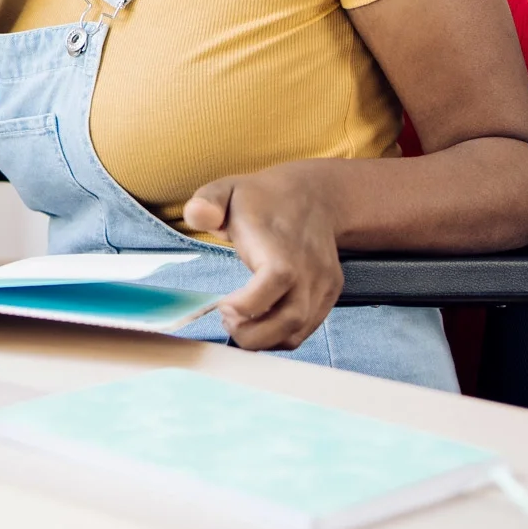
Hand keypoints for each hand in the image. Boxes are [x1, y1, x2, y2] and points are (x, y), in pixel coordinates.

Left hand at [183, 165, 344, 351]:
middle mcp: (309, 270)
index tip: (222, 304)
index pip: (275, 282)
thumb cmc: (264, 198)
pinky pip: (306, 329)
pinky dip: (280, 336)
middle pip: (289, 319)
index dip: (246, 304)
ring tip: (240, 323)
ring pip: (297, 331)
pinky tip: (260, 323)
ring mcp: (322, 285)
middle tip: (227, 320)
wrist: (316, 196)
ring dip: (264, 339)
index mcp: (282, 247)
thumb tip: (198, 215)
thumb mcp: (227, 189)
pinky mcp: (329, 294)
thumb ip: (207, 202)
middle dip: (251, 334)